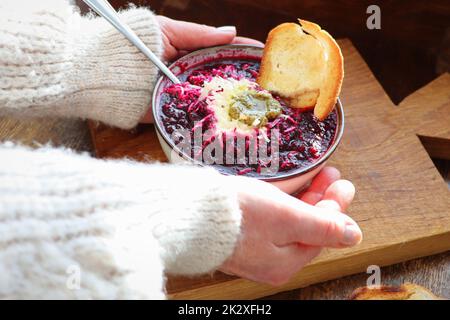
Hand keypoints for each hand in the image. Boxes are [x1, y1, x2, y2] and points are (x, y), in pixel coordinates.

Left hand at [141, 16, 263, 122]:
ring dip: (234, 102)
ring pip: (213, 99)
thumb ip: (199, 34)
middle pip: (220, 76)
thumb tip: (231, 32)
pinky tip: (235, 122)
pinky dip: (214, 120)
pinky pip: (197, 117)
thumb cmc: (134, 46)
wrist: (104, 74)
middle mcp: (188, 75)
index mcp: (187, 52)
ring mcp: (183, 96)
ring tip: (260, 103)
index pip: (220, 51)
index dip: (240, 51)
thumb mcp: (169, 31)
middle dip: (243, 79)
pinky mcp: (175, 115)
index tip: (262, 54)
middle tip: (268, 83)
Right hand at [220, 167, 361, 285]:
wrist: (187, 213)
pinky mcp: (239, 232)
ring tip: (317, 175)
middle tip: (333, 176)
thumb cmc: (236, 215)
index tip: (344, 185)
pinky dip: (284, 201)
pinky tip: (290, 186)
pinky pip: (270, 218)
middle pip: (305, 228)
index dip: (336, 209)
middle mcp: (268, 259)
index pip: (321, 235)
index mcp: (283, 262)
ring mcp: (252, 246)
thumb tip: (353, 235)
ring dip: (305, 197)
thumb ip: (321, 227)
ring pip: (288, 221)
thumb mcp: (286, 218)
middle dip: (321, 200)